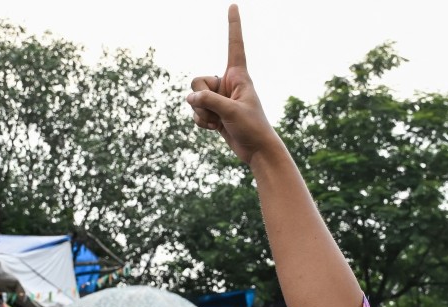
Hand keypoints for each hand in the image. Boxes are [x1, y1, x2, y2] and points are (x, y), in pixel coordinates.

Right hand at [186, 5, 278, 165]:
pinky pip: (195, 111)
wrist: (257, 151)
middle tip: (216, 110)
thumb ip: (209, 101)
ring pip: (194, 99)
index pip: (234, 45)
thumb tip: (190, 99)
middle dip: (201, 98)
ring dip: (201, 114)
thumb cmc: (253, 128)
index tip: (233, 5)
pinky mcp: (214, 112)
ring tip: (218, 123)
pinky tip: (215, 129)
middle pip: (198, 81)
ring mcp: (219, 98)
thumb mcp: (232, 112)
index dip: (233, 26)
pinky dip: (201, 122)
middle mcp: (227, 83)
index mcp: (238, 75)